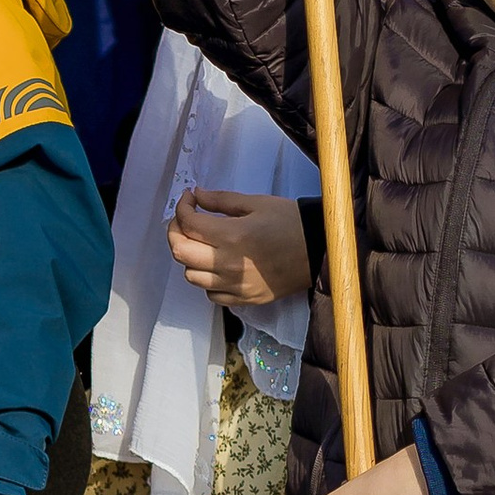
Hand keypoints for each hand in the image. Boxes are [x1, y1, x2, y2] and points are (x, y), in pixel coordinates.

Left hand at [169, 187, 310, 304]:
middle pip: (180, 252)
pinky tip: (217, 265)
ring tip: (202, 243)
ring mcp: (236, 286)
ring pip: (191, 276)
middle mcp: (228, 264)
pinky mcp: (244, 299)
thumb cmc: (291, 222)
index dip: (182, 207)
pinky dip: (206, 279)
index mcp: (232, 236)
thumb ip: (222, 200)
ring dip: (190, 257)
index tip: (190, 198)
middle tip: (186, 219)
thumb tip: (196, 196)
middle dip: (175, 231)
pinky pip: (211, 293)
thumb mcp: (257, 203)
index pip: (188, 223)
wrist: (319, 250)